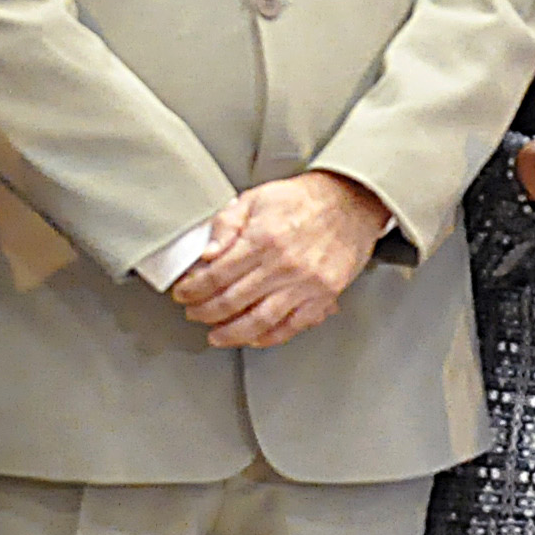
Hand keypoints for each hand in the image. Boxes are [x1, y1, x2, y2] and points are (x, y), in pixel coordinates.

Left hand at [167, 170, 388, 350]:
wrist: (350, 201)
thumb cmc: (303, 199)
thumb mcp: (256, 198)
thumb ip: (227, 225)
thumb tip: (207, 254)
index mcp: (263, 239)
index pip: (215, 275)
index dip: (193, 289)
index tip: (183, 293)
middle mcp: (283, 265)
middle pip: (231, 301)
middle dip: (204, 312)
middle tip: (194, 313)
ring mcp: (305, 284)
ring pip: (258, 321)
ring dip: (230, 333)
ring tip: (215, 334)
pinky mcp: (323, 296)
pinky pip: (291, 326)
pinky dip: (268, 337)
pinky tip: (252, 337)